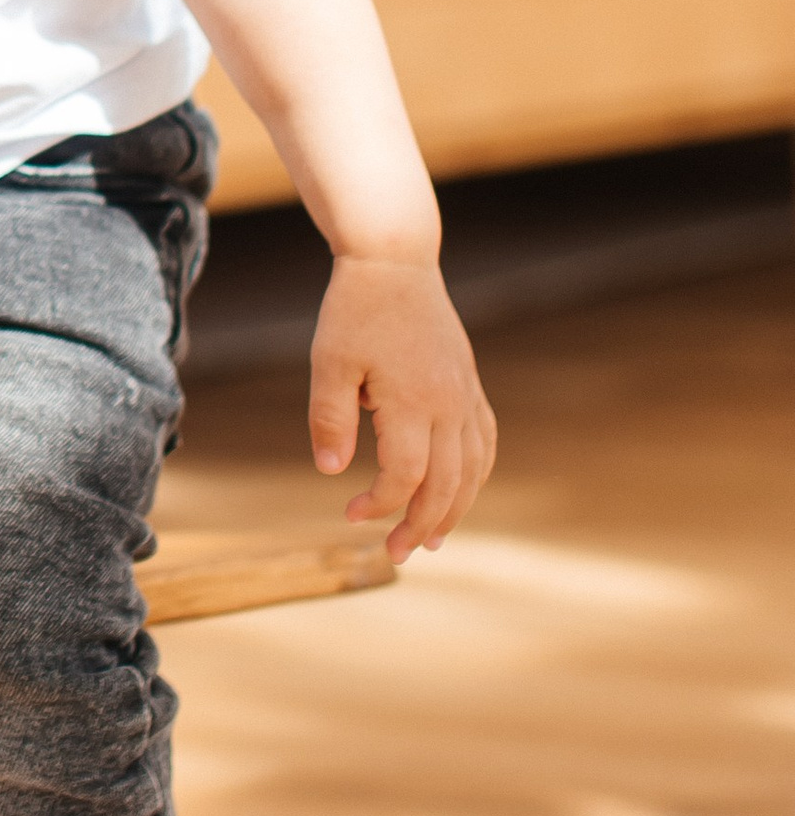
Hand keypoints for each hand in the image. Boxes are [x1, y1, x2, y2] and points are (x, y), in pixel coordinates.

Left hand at [308, 257, 496, 557]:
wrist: (395, 262)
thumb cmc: (355, 310)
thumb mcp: (329, 362)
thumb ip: (330, 418)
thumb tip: (332, 472)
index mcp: (413, 401)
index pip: (405, 476)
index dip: (381, 504)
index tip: (351, 513)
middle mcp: (449, 403)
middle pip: (447, 484)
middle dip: (422, 525)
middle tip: (397, 553)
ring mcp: (465, 394)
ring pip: (474, 468)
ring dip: (456, 508)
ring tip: (435, 538)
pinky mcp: (469, 383)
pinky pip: (485, 440)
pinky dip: (476, 473)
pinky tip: (462, 490)